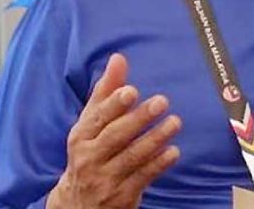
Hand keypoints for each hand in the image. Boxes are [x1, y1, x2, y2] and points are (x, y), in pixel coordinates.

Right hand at [47, 54, 182, 208]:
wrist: (78, 204)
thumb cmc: (89, 152)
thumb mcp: (91, 124)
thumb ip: (106, 91)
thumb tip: (119, 58)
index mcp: (81, 136)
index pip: (97, 118)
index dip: (114, 105)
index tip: (132, 91)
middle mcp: (90, 157)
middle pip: (115, 136)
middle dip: (138, 119)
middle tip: (162, 101)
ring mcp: (105, 178)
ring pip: (131, 157)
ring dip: (154, 139)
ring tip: (175, 122)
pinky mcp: (122, 195)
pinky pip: (142, 178)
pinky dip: (158, 164)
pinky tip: (174, 151)